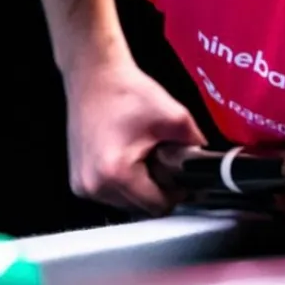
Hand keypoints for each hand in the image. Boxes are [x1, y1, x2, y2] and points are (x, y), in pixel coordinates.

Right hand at [64, 59, 206, 215]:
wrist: (93, 77)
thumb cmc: (127, 92)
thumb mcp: (175, 117)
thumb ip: (196, 145)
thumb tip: (208, 165)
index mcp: (116, 173)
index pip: (158, 206)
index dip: (177, 192)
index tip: (184, 178)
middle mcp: (93, 185)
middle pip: (142, 208)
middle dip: (158, 189)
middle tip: (164, 161)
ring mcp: (82, 185)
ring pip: (126, 204)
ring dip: (141, 187)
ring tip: (144, 157)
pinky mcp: (76, 180)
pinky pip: (110, 195)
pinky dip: (124, 183)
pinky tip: (129, 159)